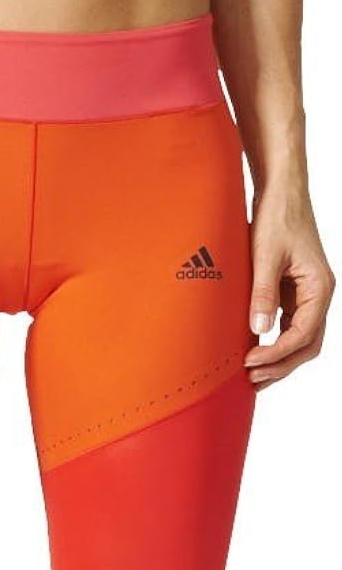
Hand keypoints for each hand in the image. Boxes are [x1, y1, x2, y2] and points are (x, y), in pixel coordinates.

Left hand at [244, 184, 334, 388]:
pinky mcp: (294, 292)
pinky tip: (255, 350)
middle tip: (252, 379)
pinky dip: (275, 342)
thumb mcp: (266, 256)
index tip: (250, 362)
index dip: (277, 353)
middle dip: (281, 365)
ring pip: (300, 339)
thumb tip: (258, 332)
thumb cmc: (278, 216)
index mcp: (319, 287)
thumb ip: (263, 294)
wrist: (281, 191)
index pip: (303, 334)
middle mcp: (318, 294)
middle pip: (307, 344)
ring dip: (279, 359)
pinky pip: (290, 326)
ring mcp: (307, 294)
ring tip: (253, 374)